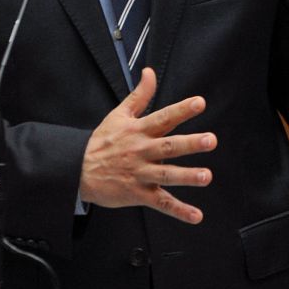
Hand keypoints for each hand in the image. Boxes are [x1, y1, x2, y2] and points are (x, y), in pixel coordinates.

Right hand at [79, 67, 214, 223]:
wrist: (77, 171)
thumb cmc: (101, 142)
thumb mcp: (118, 114)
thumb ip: (139, 95)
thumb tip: (150, 72)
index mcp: (138, 131)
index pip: (163, 118)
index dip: (181, 110)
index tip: (199, 103)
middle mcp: (141, 152)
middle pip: (168, 146)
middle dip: (190, 144)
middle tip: (211, 140)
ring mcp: (140, 174)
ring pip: (166, 176)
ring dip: (187, 176)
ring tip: (206, 176)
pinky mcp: (138, 194)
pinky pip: (161, 203)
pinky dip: (179, 211)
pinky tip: (196, 215)